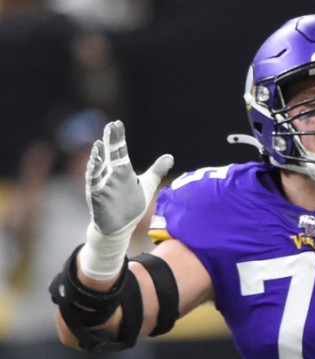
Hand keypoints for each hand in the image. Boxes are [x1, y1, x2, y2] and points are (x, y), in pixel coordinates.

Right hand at [80, 120, 172, 280]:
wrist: (119, 227)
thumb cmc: (130, 204)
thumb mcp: (146, 185)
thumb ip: (156, 170)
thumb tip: (170, 156)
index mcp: (121, 170)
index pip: (119, 151)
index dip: (118, 138)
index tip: (117, 124)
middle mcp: (110, 175)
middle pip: (110, 156)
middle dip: (110, 141)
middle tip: (110, 127)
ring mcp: (102, 186)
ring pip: (97, 169)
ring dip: (97, 158)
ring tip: (98, 146)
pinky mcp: (97, 198)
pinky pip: (94, 186)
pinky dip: (93, 177)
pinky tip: (93, 168)